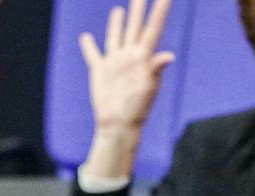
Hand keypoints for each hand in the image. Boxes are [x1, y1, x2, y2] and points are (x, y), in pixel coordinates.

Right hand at [81, 0, 176, 132]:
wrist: (118, 125)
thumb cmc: (137, 109)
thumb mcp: (148, 88)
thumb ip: (155, 70)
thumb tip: (168, 56)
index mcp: (143, 57)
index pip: (153, 29)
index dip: (159, 12)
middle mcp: (129, 56)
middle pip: (134, 26)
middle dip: (138, 9)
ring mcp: (115, 63)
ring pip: (116, 36)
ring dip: (117, 23)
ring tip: (119, 10)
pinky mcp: (100, 72)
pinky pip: (93, 56)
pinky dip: (89, 47)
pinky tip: (86, 37)